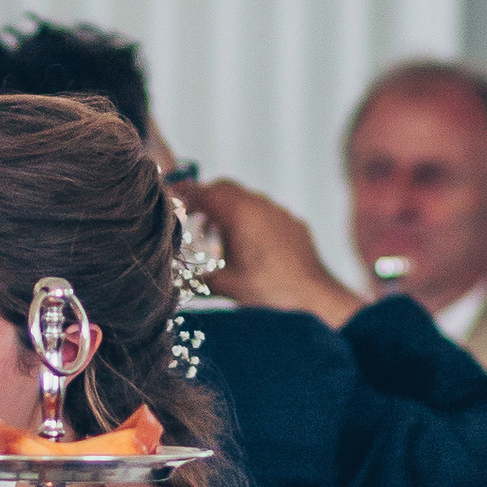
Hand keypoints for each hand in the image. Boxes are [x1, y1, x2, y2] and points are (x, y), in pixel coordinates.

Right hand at [180, 180, 363, 329]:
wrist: (313, 297)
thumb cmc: (269, 291)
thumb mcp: (226, 285)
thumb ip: (199, 277)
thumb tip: (179, 278)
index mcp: (239, 214)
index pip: (206, 192)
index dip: (186, 194)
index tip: (173, 200)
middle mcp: (260, 206)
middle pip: (226, 189)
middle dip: (207, 199)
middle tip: (194, 217)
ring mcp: (279, 212)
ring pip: (248, 199)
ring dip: (230, 210)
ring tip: (220, 235)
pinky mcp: (293, 223)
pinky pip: (267, 212)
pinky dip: (252, 220)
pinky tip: (250, 244)